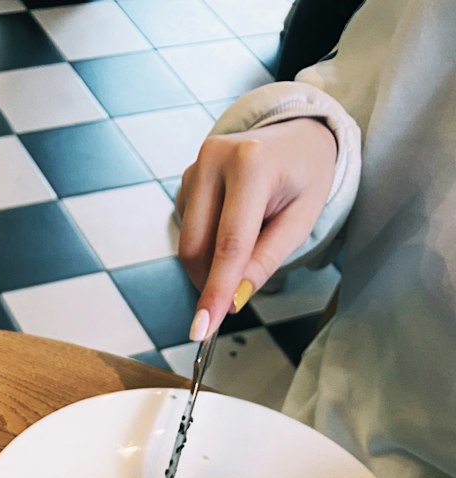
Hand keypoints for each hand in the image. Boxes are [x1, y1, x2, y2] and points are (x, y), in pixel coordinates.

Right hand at [177, 119, 337, 338]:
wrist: (297, 136)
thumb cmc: (304, 177)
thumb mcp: (300, 222)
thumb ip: (265, 262)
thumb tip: (232, 300)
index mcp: (251, 165)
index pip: (228, 244)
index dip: (215, 291)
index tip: (202, 329)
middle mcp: (214, 160)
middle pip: (196, 248)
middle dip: (211, 280)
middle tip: (237, 290)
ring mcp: (194, 167)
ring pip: (187, 244)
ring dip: (211, 261)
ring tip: (248, 240)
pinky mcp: (185, 178)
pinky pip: (186, 230)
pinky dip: (206, 243)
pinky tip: (231, 224)